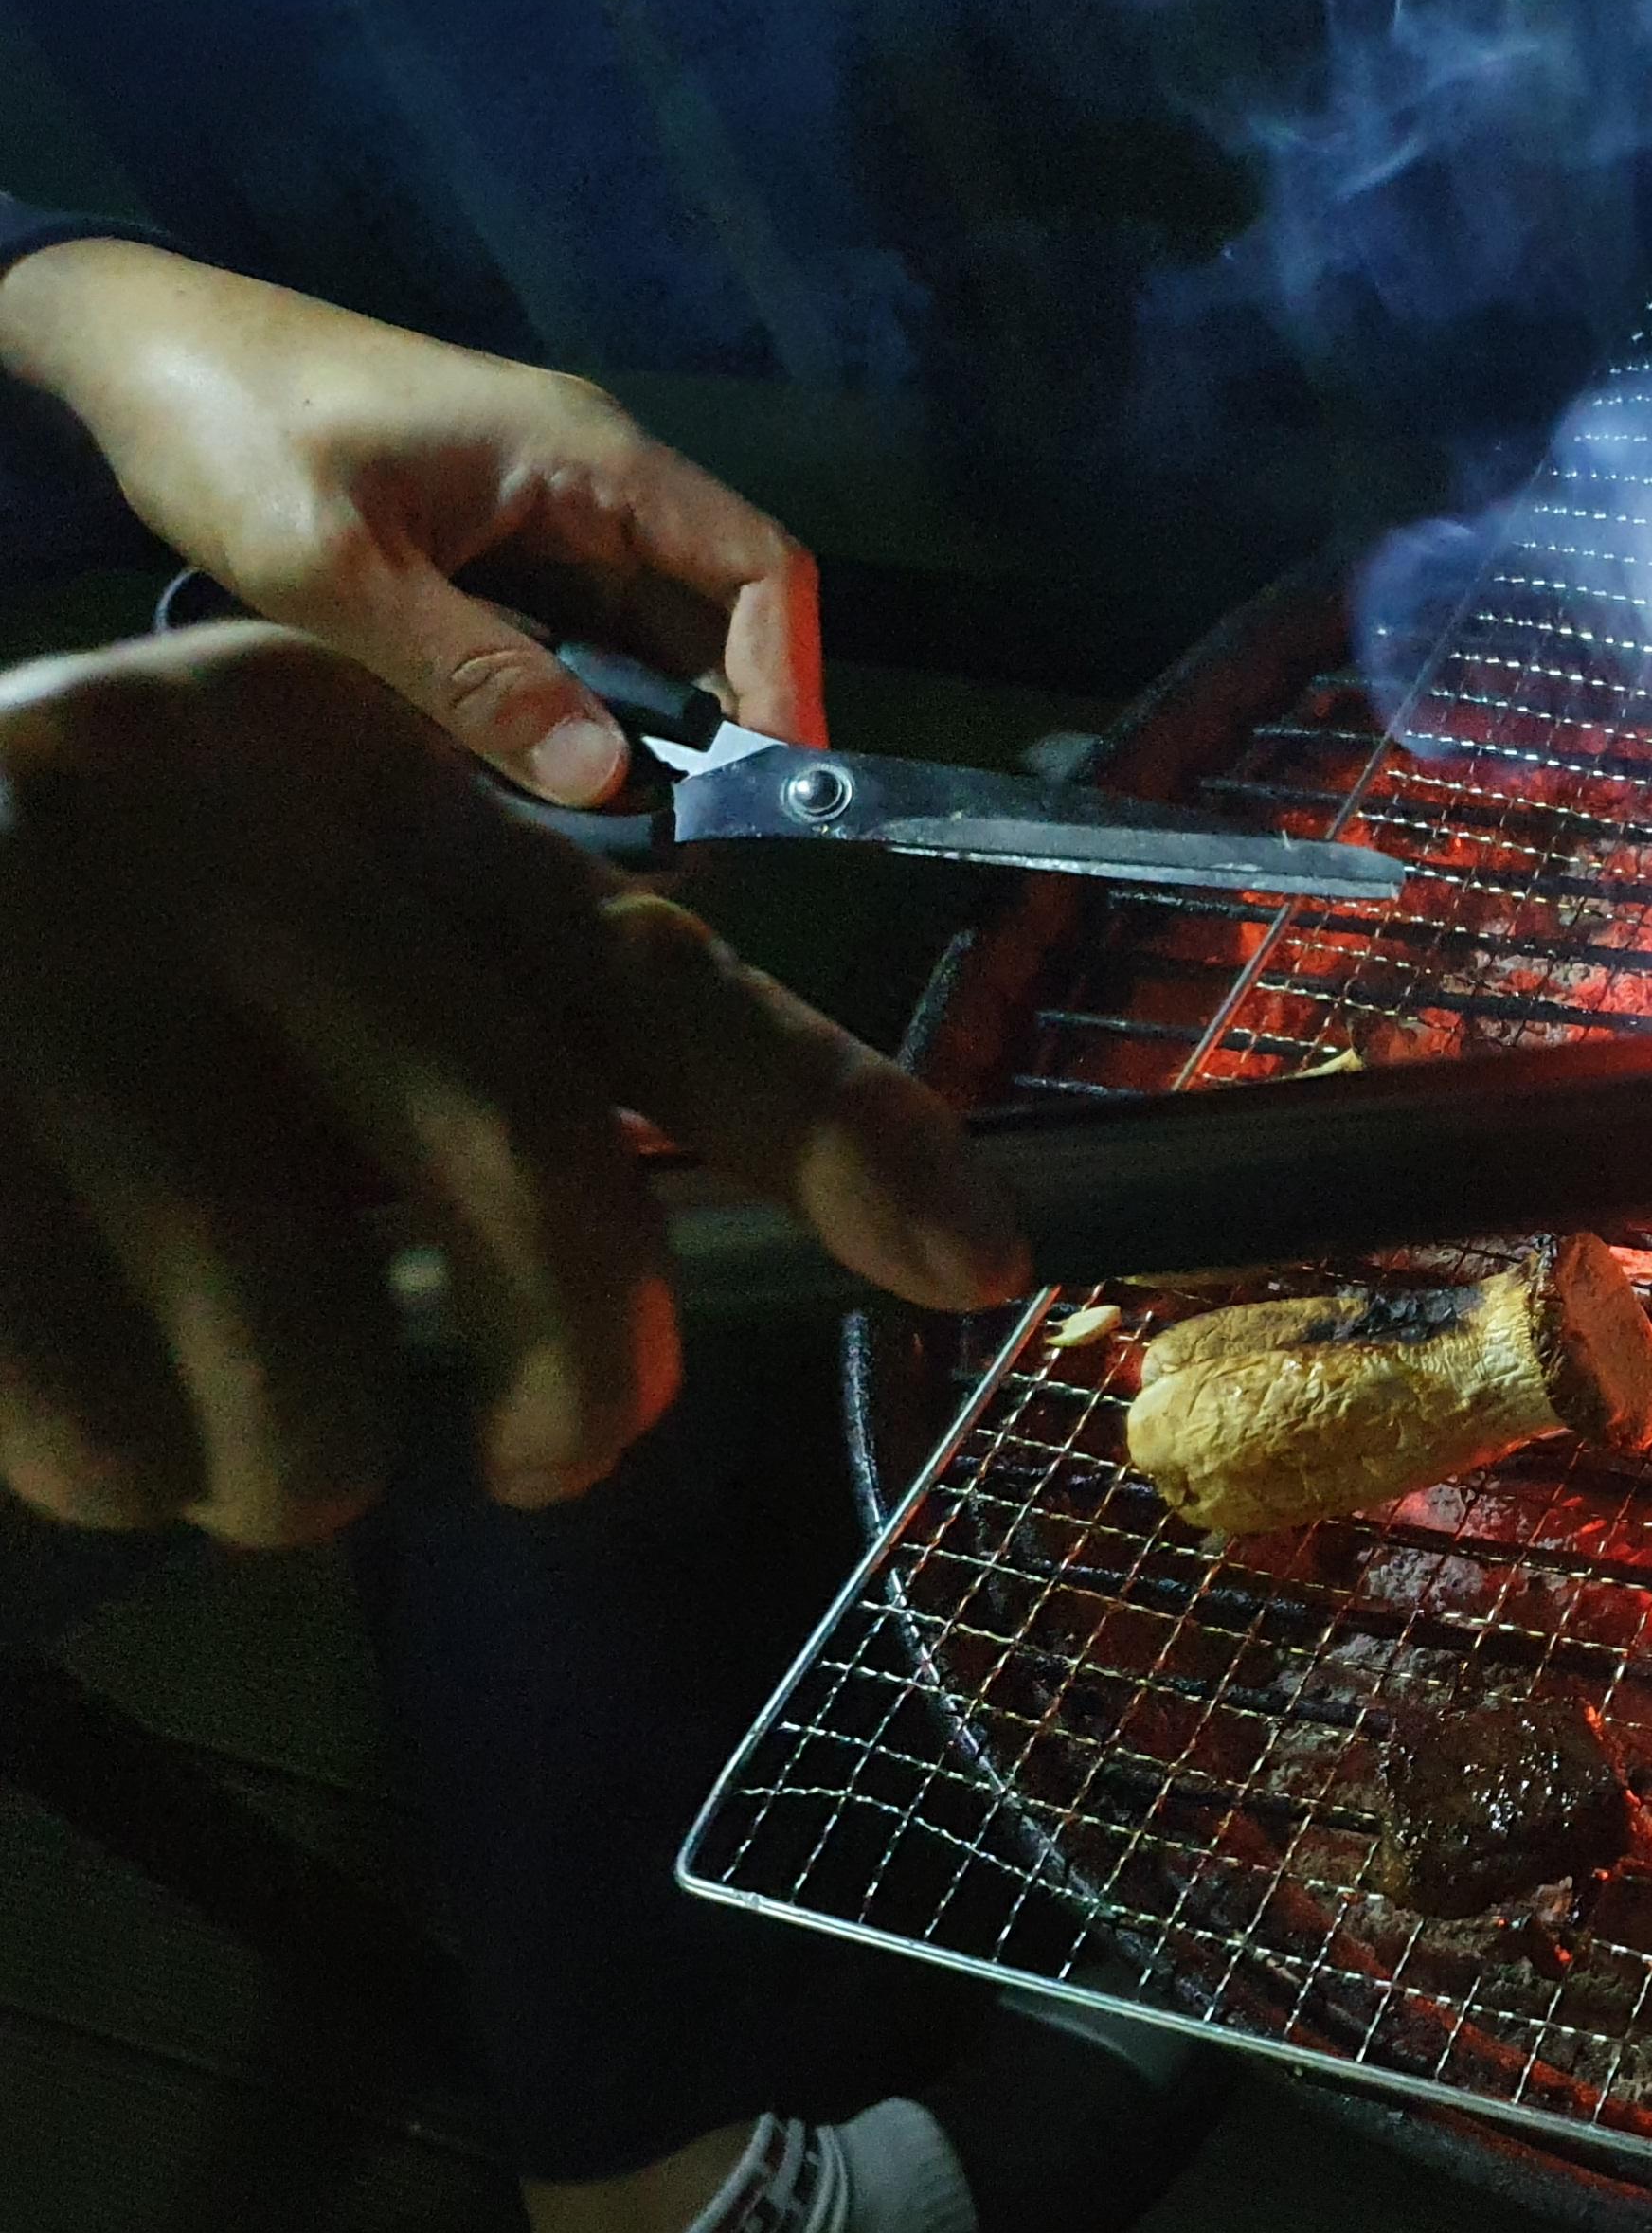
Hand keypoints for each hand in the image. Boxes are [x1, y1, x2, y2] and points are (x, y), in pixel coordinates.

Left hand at [0, 237, 817, 804]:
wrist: (122, 350)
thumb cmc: (229, 426)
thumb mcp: (340, 569)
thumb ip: (476, 676)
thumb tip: (605, 780)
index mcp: (587, 458)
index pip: (758, 569)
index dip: (784, 680)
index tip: (762, 789)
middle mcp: (590, 480)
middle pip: (714, 617)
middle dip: (718, 731)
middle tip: (686, 840)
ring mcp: (542, 510)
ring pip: (644, 636)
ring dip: (644, 729)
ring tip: (621, 828)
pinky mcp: (492, 543)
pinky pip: (575, 635)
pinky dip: (578, 706)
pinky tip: (546, 774)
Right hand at [0, 626, 1026, 1544]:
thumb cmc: (22, 957)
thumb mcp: (257, 935)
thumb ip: (461, 1052)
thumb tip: (673, 1277)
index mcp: (328, 762)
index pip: (644, 967)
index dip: (834, 1127)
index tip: (976, 1266)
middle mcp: (197, 815)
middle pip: (525, 1176)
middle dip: (579, 1377)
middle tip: (561, 1461)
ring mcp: (25, 951)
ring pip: (302, 1332)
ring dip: (308, 1466)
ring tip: (253, 1461)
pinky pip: (87, 1404)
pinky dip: (114, 1469)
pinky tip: (80, 1428)